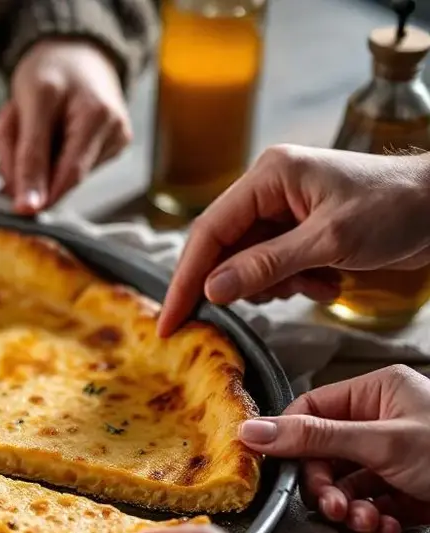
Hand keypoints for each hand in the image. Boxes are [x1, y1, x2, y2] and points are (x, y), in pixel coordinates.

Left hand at [0, 39, 131, 214]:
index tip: (13, 205)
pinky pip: (62, 166)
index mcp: (99, 116)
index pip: (69, 176)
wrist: (72, 52)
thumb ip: (28, 156)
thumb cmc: (52, 69)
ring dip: (30, 161)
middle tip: (6, 141)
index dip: (39, 194)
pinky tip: (44, 133)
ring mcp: (111, 143)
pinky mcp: (105, 150)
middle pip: (60, 178)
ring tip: (27, 127)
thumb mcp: (30, 104)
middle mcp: (113, 133)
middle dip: (26, 167)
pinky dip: (41, 156)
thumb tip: (29, 206)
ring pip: (56, 174)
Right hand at [159, 145, 429, 335]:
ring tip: (314, 283)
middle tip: (250, 311)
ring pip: (248, 264)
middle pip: (224, 250)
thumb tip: (212, 290)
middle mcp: (268, 190)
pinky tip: (326, 281)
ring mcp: (283, 211)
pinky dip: (295, 283)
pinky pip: (274, 268)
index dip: (185, 279)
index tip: (171, 320)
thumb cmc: (396, 207)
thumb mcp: (329, 241)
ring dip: (276, 286)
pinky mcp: (299, 232)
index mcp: (267, 176)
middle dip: (241, 284)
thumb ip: (266, 265)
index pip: (209, 232)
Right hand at [238, 364, 429, 532]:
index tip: (276, 470)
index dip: (289, 441)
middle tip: (335, 509)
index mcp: (376, 392)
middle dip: (326, 487)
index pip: (309, 410)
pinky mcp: (406, 491)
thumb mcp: (381, 443)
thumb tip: (250, 430)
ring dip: (350, 509)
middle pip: (323, 454)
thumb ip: (313, 438)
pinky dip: (373, 520)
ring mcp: (394, 458)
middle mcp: (382, 421)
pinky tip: (386, 528)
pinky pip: (370, 504)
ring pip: (346, 485)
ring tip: (367, 523)